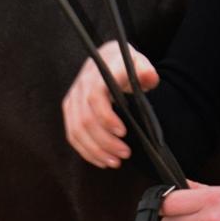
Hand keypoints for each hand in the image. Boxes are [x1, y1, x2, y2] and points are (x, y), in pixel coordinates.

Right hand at [62, 39, 159, 168]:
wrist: (107, 58)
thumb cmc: (125, 64)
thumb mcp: (138, 62)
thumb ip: (145, 70)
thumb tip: (149, 77)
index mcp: (99, 72)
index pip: (95, 97)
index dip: (106, 117)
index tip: (123, 132)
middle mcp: (81, 84)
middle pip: (85, 119)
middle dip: (104, 141)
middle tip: (125, 153)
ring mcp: (73, 97)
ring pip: (76, 130)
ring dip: (95, 150)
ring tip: (115, 162)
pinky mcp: (69, 109)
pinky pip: (72, 134)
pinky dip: (86, 151)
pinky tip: (102, 160)